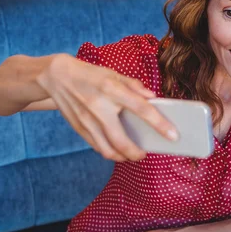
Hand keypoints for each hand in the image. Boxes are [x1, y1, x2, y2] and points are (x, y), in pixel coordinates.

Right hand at [37, 54, 177, 161]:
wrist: (57, 77)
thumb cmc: (91, 75)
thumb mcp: (114, 74)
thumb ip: (135, 86)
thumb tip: (153, 98)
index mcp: (113, 90)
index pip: (142, 109)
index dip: (160, 124)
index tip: (173, 135)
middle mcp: (100, 107)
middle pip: (122, 140)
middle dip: (136, 153)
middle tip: (145, 154)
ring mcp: (87, 121)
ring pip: (108, 149)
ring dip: (123, 157)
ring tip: (132, 154)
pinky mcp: (79, 129)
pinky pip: (97, 147)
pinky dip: (110, 152)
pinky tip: (118, 150)